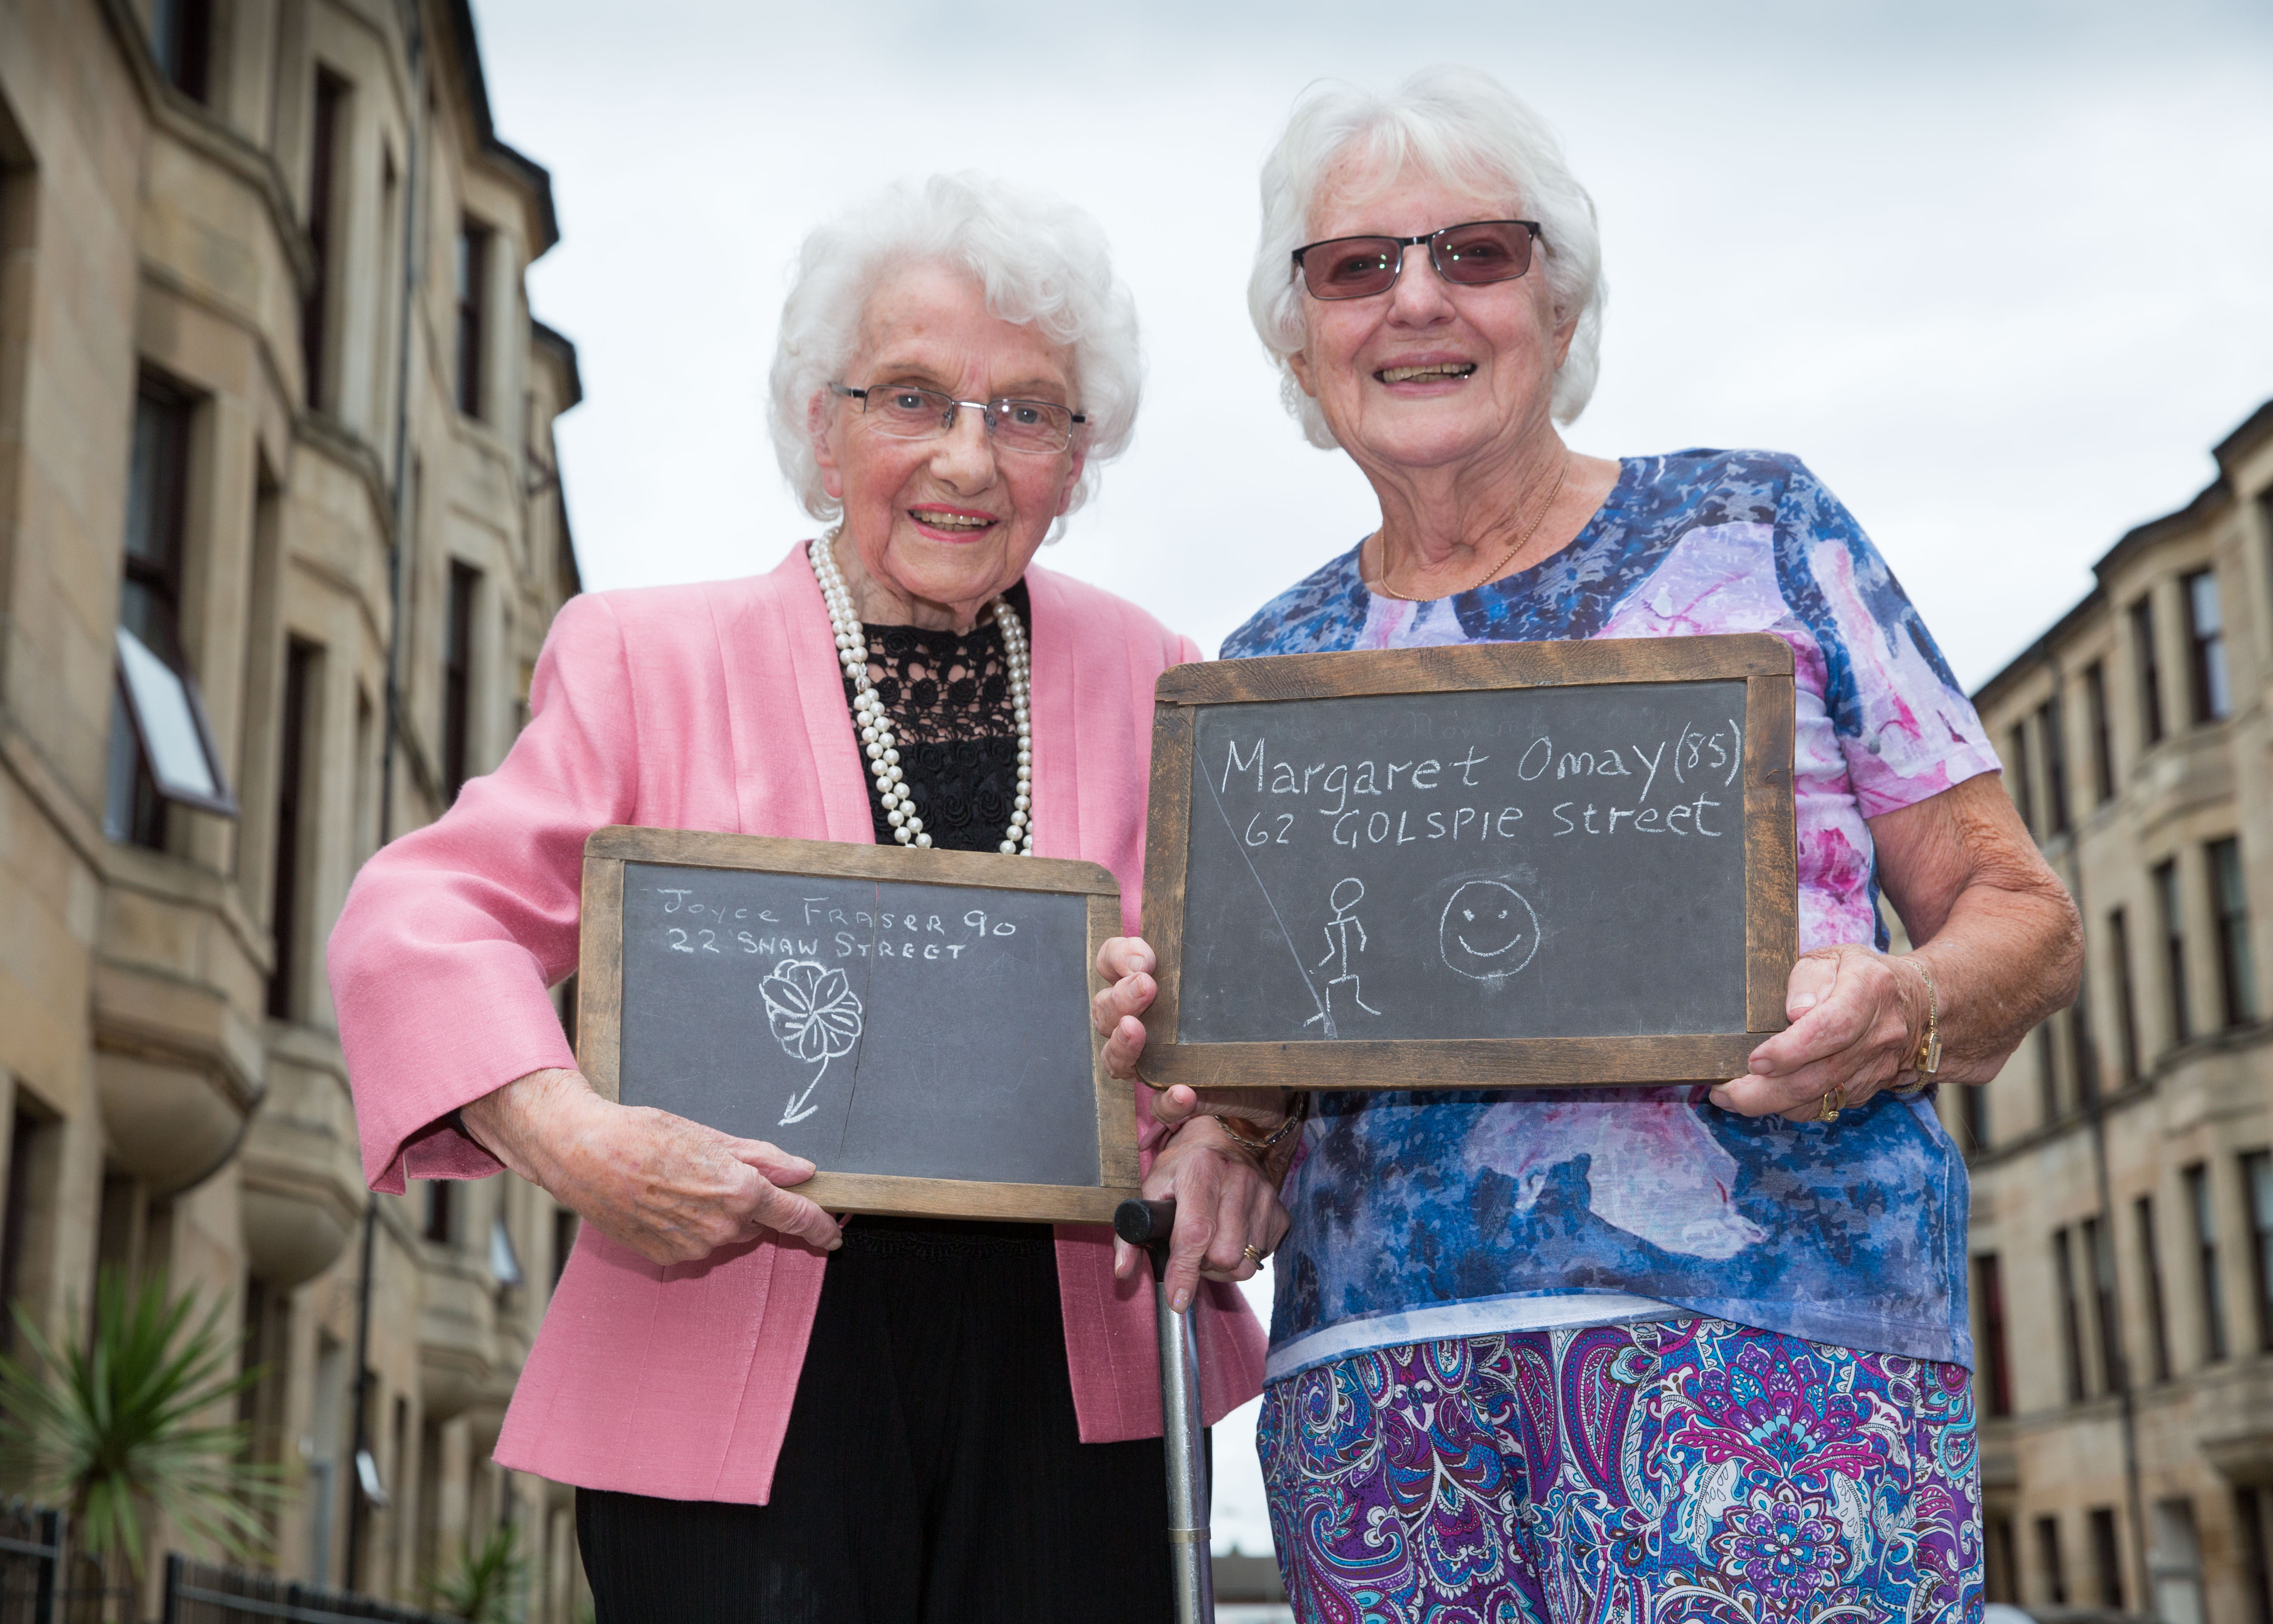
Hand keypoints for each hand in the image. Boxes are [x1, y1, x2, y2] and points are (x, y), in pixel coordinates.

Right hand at [460, 1068, 842, 1263]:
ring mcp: (694, 1247)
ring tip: (679, 1181)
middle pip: (756, 1220)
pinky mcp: (668, 1257)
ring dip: (716, 1212)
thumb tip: (803, 1171)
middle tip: (711, 1172)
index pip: (795, 1216)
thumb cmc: (643, 1136)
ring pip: (725, 1232)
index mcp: (740, 1194)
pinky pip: (696, 1243)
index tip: (832, 1234)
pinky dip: (690, 1225)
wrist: (583, 1155)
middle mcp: (722, 1228)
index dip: (818, 1226)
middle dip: (746, 1200)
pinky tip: (664, 1200)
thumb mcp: (710, 1137)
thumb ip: (763, 1159)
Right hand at [1092, 935, 1287, 1137]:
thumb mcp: (1229, 985)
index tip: (1147, 958)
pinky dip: (1168, 1099)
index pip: (1110, 964)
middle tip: (1146, 986)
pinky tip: (1183, 1091)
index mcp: (1143, 990)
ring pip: (1114, 1057)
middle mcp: (1138, 1026)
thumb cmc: (1238, 1021)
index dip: (1118, 956)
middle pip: (1105, 1010)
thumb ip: (1211, 965)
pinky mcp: (1172, 1100)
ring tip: (1136, 1031)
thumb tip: (1221, 935)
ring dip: (1123, 1043)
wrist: (1271, 1074)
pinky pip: (1159, 1106)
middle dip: (1120, 996)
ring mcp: (1150, 1065)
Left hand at [1110, 1116, 1290, 1312]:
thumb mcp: (1151, 1188)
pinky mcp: (1280, 1211)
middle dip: (1204, 1264)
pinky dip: (1243, 1257)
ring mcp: (1264, 1196)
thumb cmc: (1185, 1164)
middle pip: (1224, 1256)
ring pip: (1245, 1264)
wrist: (1227, 1135)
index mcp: (1201, 1168)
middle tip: (1192, 1247)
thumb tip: (1123, 1271)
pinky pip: (1262, 1258)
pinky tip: (1231, 1235)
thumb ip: (1131, 1232)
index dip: (1184, 1270)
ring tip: (1211, 1242)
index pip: (1195, 1232)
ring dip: (1223, 1264)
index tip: (1176, 1297)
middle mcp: (1238, 1179)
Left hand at [1709, 947, 1927, 1122]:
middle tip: (1725, 1092)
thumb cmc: (1858, 974)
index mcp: (1870, 990)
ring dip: (1772, 1104)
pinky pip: (1827, 1107)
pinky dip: (1791, 1107)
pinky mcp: (1868, 1089)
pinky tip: (1761, 1099)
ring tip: (1729, 1097)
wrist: (1917, 1004)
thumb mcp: (1831, 957)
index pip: (1832, 1027)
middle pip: (1822, 1074)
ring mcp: (1877, 1067)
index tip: (1755, 1060)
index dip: (1792, 1049)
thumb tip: (1796, 1012)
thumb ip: (1807, 979)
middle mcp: (1879, 1034)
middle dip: (1768, 1090)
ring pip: (1822, 1098)